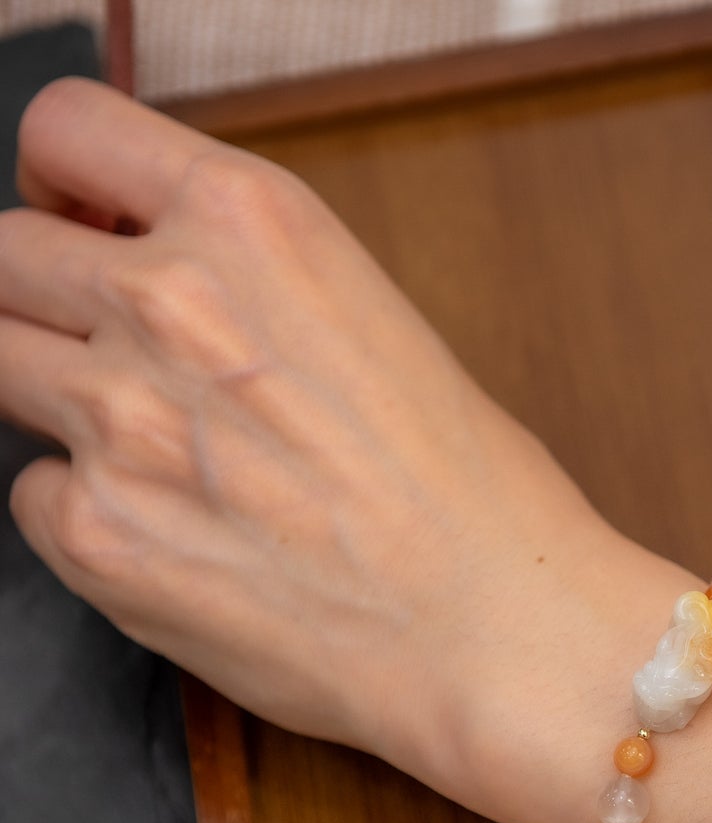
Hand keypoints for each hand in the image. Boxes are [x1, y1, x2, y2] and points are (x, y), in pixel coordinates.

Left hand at [3, 77, 618, 784]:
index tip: (84, 219)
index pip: (71, 131)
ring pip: (1, 367)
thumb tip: (166, 280)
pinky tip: (183, 540)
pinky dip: (88, 515)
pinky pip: (35, 497)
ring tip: (165, 462)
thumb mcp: (376, 324)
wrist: (492, 632)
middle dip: (54, 301)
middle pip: (10, 255)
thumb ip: (253, 283)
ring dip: (63, 404)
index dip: (66, 181)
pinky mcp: (96, 536)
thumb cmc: (473, 496)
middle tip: (123, 361)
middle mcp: (170, 303)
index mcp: (254, 228)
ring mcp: (119, 421)